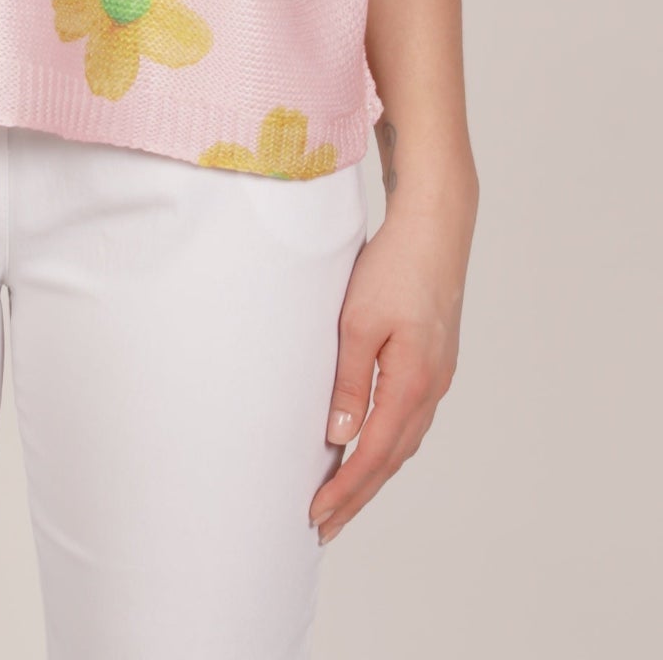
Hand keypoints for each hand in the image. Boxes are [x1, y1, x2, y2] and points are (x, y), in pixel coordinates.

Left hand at [308, 187, 475, 542]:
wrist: (435, 226)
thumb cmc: (394, 267)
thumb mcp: (358, 323)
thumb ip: (349, 382)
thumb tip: (339, 438)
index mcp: (413, 384)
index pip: (374, 455)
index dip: (345, 490)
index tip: (317, 514)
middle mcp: (431, 388)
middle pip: (392, 458)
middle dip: (358, 495)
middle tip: (325, 526)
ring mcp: (437, 375)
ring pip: (403, 440)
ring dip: (373, 472)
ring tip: (343, 496)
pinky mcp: (434, 359)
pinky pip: (409, 417)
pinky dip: (386, 442)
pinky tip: (370, 443)